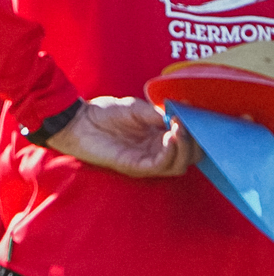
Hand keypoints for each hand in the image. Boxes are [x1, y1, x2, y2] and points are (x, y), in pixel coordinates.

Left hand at [45, 96, 201, 177]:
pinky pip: (159, 166)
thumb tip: (182, 114)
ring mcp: (146, 160)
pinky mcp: (134, 166)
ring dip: (184, 148)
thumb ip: (158, 114)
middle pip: (189, 158)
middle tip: (188, 125)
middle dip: (195, 143)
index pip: (189, 143)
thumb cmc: (104, 113)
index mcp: (159, 137)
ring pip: (178, 165)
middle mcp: (156, 151)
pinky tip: (170, 137)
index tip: (197, 116)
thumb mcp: (136, 108)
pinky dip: (170, 153)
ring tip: (179, 130)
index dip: (197, 132)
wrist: (78, 120)